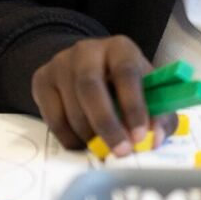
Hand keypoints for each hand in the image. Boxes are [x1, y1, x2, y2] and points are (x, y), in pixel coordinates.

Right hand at [30, 35, 174, 153]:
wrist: (83, 67)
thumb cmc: (122, 83)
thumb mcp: (145, 89)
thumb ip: (158, 113)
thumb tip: (155, 139)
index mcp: (120, 48)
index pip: (126, 73)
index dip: (134, 106)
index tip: (140, 136)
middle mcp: (88, 50)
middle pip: (91, 88)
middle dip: (107, 124)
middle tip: (120, 151)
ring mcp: (61, 63)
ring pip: (72, 106)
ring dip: (89, 134)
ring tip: (103, 149)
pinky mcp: (42, 80)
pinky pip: (52, 116)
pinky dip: (69, 137)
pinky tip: (82, 143)